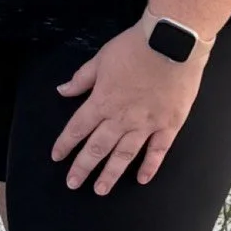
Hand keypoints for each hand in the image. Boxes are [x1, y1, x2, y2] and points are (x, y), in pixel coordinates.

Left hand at [51, 23, 206, 194]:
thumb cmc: (136, 45)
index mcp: (102, 101)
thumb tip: (62, 91)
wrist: (173, 40)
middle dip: (83, 167)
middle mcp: (121, 118)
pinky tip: (142, 179)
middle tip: (73, 184)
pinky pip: (158, 150)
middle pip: (97, 148)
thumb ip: (82, 78)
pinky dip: (150, 166)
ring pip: (124, 155)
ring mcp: (146, 124)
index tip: (57, 156)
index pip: (77, 128)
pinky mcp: (169, 123)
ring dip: (111, 174)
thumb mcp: (102, 57)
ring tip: (100, 190)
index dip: (65, 144)